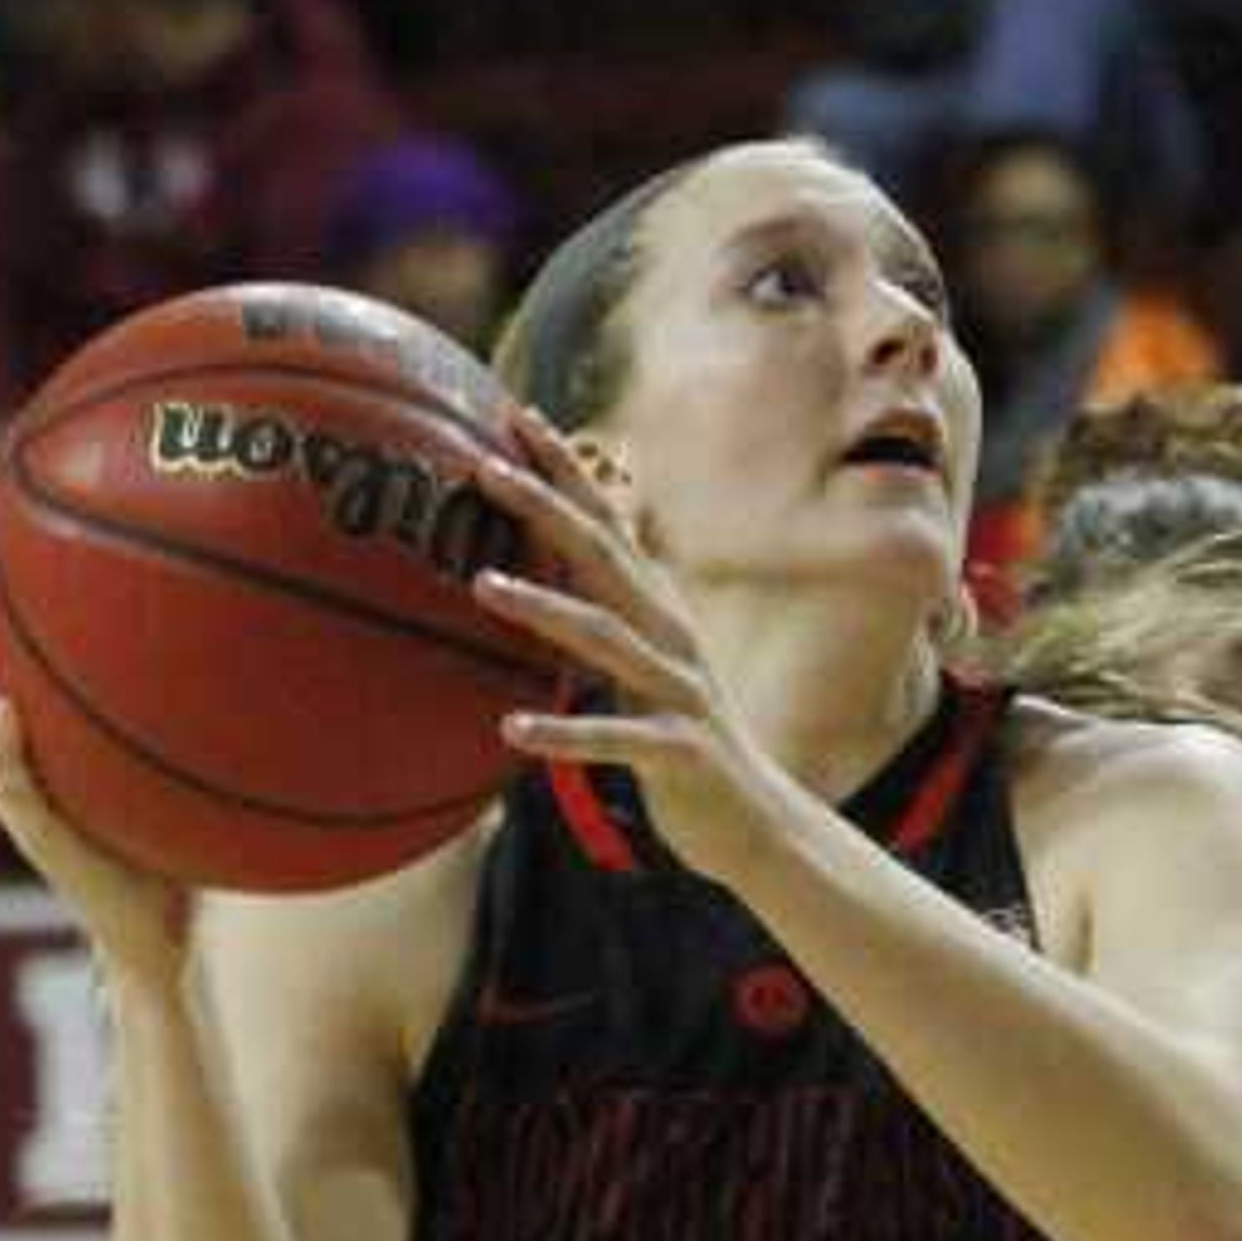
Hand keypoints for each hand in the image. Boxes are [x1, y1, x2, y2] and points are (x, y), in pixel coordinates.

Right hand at [0, 508, 194, 993]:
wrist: (156, 937)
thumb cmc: (169, 848)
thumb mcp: (172, 764)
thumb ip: (184, 708)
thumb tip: (248, 631)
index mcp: (33, 735)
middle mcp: (12, 758)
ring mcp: (17, 799)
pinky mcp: (39, 840)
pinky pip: (16, 789)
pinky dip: (10, 752)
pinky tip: (11, 714)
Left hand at [478, 422, 798, 900]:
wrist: (760, 824)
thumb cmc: (686, 743)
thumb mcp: (651, 665)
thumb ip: (612, 614)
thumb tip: (566, 565)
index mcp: (659, 612)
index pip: (607, 524)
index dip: (565, 469)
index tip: (515, 416)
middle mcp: (671, 638)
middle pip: (604, 556)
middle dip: (546, 507)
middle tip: (484, 467)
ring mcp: (679, 692)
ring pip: (605, 638)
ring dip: (543, 608)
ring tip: (481, 585)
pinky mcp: (679, 752)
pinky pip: (615, 738)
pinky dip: (564, 733)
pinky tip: (512, 729)